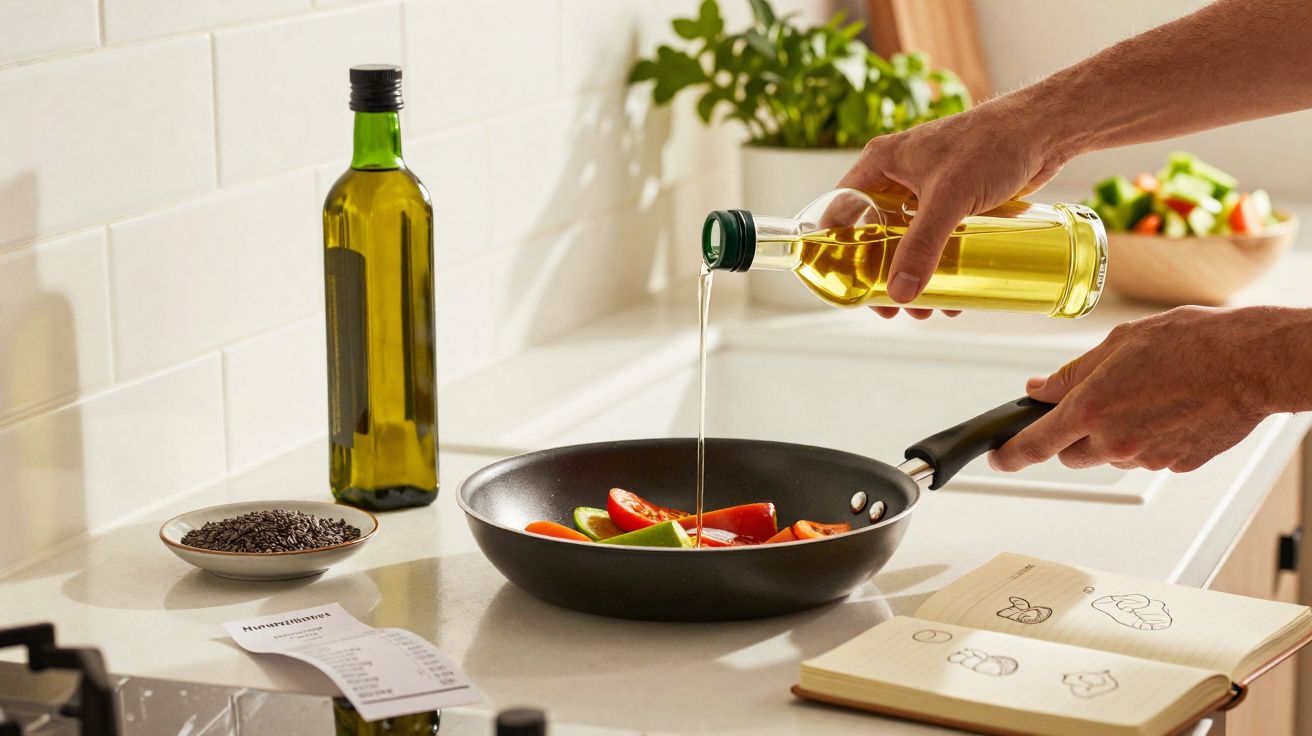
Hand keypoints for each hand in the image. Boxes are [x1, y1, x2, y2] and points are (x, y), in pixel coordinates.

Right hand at [837, 98, 1067, 308]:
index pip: (841, 208)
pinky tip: (952, 287)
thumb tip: (900, 293)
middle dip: (882, 273)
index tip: (843, 282)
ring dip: (913, 274)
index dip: (836, 247)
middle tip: (890, 306)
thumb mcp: (949, 198)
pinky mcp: (955, 198)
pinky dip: (938, 263)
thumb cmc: (992, 145)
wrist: (1044, 129)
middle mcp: (898, 173)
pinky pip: (936, 237)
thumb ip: (922, 246)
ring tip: (926, 306)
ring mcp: (927, 186)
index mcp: (881, 162)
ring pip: (907, 239)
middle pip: (874, 232)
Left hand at [990, 306, 1307, 473]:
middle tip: (1100, 401)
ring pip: (1110, 455)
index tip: (998, 457)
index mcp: (1092, 408)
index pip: (1034, 444)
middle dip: (1073, 433)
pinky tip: (1168, 409)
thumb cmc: (1193, 344)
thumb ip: (1072, 373)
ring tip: (1146, 396)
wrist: (1252, 363)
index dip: (1010, 455)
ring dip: (1113, 435)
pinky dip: (1148, 439)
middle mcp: (1115, 440)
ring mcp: (1147, 456)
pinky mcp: (1175, 464)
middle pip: (1070, 453)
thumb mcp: (1118, 343)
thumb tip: (1040, 389)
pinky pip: (1146, 456)